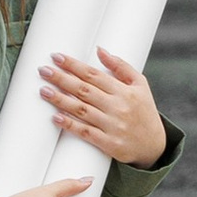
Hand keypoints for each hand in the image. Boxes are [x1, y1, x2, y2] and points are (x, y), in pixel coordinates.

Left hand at [41, 45, 166, 170]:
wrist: (154, 146)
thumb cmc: (144, 111)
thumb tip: (100, 50)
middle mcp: (118, 107)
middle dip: (62, 79)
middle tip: (43, 70)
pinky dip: (70, 125)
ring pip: (82, 110)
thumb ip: (121, 66)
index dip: (74, 65)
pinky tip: (56, 118)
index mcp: (124, 91)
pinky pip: (86, 133)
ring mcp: (112, 126)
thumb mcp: (140, 84)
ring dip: (61, 100)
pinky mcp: (109, 144)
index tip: (57, 57)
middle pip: (84, 90)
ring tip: (43, 90)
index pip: (94, 75)